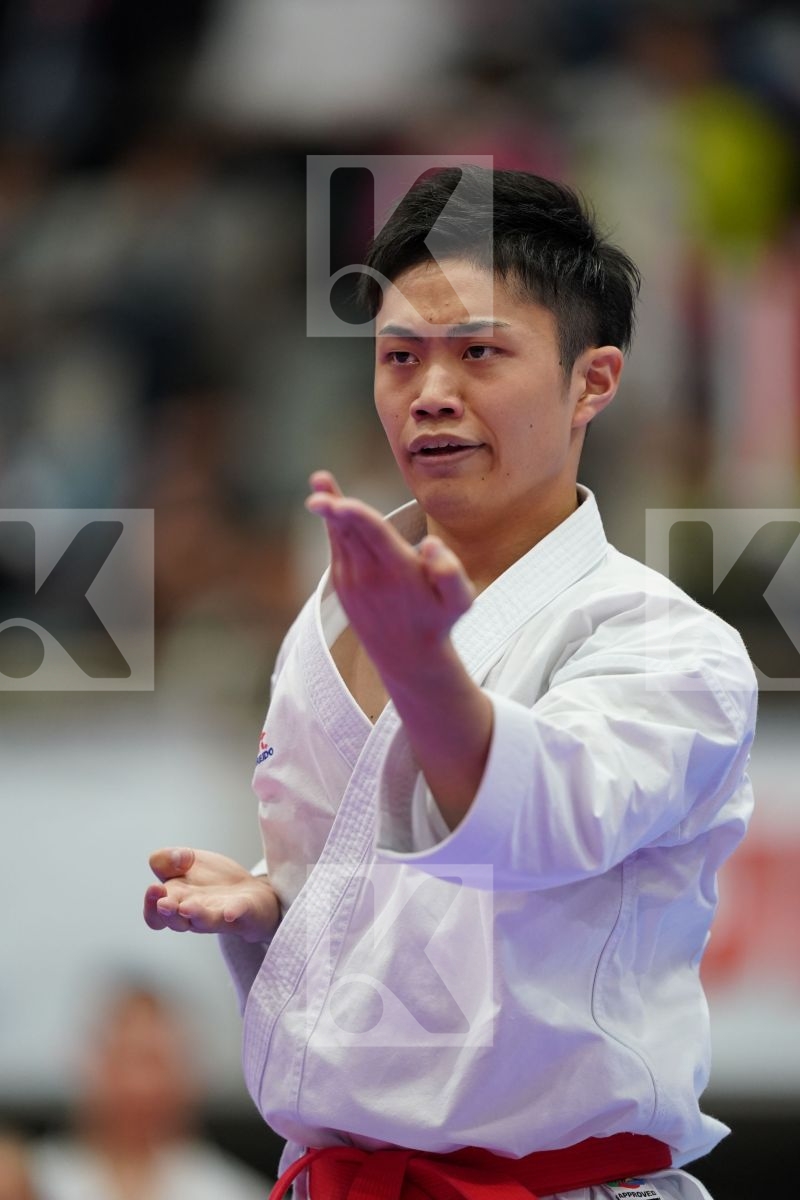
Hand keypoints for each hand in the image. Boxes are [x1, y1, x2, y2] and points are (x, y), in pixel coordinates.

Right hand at [144, 848, 280, 943]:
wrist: (251, 891)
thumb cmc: (213, 881)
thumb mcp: (187, 862)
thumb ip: (169, 858)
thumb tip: (179, 858)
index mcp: (176, 901)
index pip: (155, 914)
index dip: (150, 905)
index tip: (153, 887)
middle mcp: (194, 915)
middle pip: (176, 922)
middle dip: (168, 913)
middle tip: (164, 904)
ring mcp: (219, 915)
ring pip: (205, 921)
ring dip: (196, 915)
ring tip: (187, 908)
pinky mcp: (244, 913)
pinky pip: (239, 916)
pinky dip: (234, 913)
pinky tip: (230, 912)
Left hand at [305, 470, 473, 683]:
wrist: (408, 659)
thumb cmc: (438, 621)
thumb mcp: (460, 602)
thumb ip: (450, 572)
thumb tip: (430, 544)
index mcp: (399, 573)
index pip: (375, 536)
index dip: (356, 516)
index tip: (338, 503)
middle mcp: (371, 576)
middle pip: (351, 532)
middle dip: (334, 507)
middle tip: (317, 483)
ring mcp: (352, 581)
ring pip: (340, 537)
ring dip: (329, 509)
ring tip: (320, 479)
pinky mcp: (343, 585)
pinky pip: (337, 547)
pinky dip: (332, 525)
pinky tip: (329, 503)